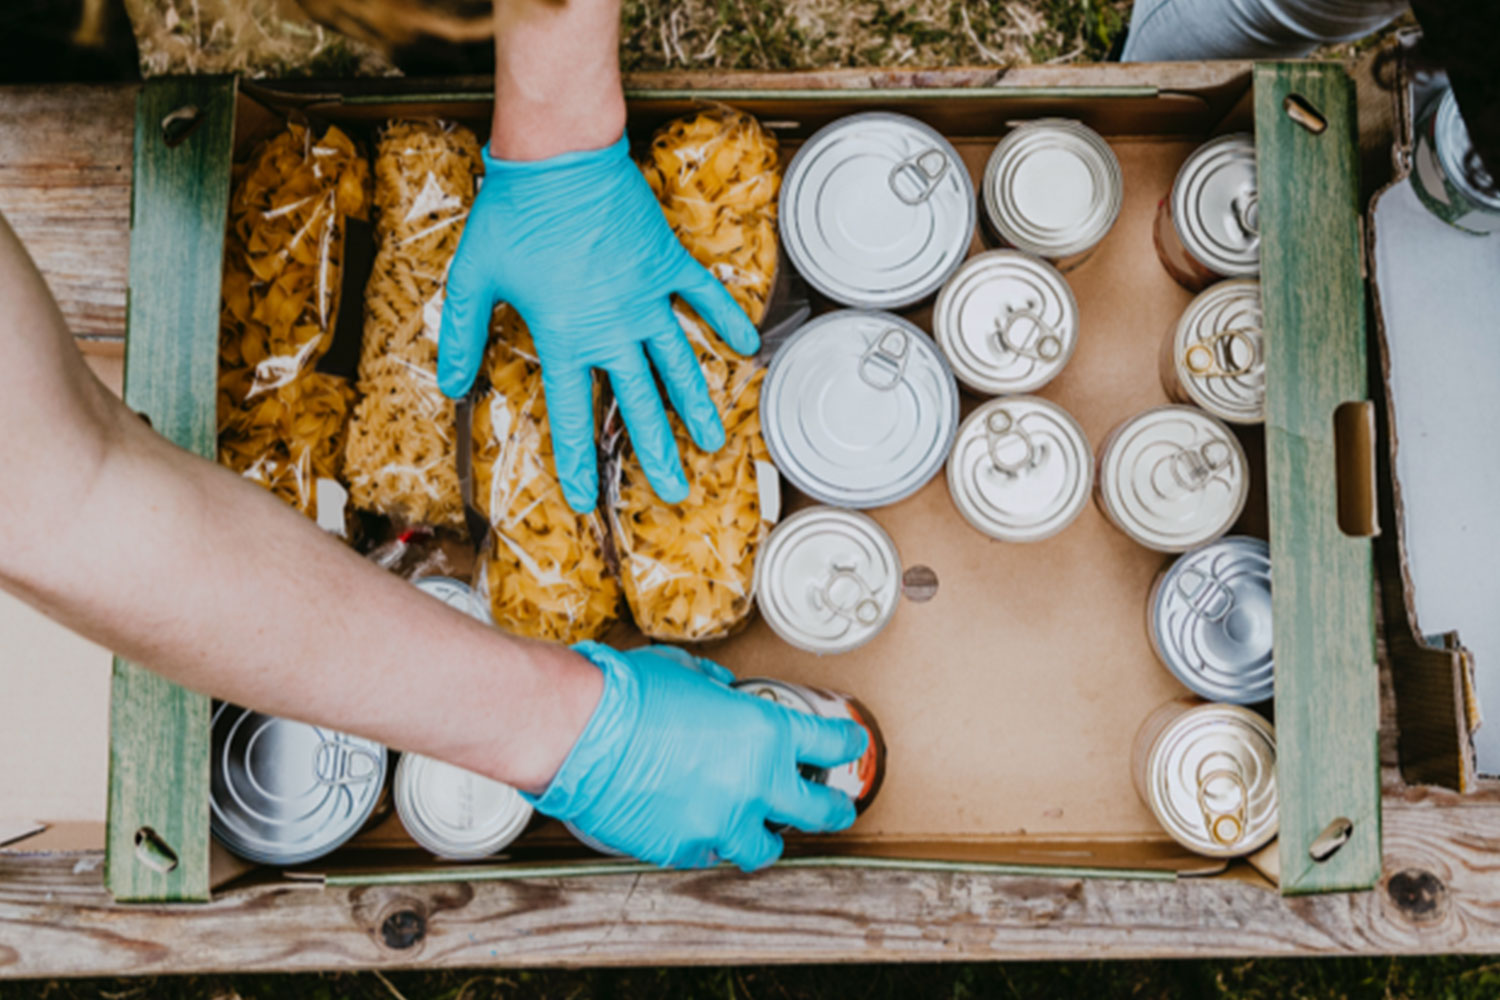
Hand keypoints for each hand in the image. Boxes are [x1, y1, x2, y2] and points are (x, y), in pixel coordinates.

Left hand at [438, 135, 759, 512]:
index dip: (578, 461)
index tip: (585, 498)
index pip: (573, 414)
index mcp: (566, 335)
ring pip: (680, 363)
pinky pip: (704, 298)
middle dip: (657, 454)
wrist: (560, 154)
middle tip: (673, 492)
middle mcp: (614, 326)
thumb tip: (447, 383)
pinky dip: (727, 321)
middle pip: (641, 403)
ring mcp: (648, 295)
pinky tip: (746, 348)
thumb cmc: (513, 213)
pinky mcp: (668, 261)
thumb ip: (460, 333)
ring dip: (698, 406)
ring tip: (713, 443)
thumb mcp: (473, 276)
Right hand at [530, 642, 867, 870]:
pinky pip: (705, 852)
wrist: (579, 732)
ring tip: (756, 830)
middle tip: (835, 808)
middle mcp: (755, 784)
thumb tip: (720, 689)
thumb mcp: (687, 673)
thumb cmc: (628, 694)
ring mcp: (721, 823)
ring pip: (763, 849)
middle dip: (833, 809)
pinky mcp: (683, 849)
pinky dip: (704, 841)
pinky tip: (691, 825)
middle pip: (820, 811)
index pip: (830, 742)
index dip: (847, 743)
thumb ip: (716, 688)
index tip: (851, 744)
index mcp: (766, 733)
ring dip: (763, 837)